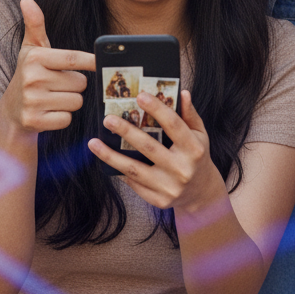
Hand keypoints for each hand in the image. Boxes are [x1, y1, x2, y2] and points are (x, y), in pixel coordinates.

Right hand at [0, 0, 95, 135]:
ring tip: (53, 97)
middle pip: (80, 83)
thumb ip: (35, 24)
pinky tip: (49, 112)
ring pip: (76, 101)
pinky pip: (67, 119)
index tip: (101, 62)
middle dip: (74, 84)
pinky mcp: (34, 121)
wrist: (11, 110)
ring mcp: (32, 101)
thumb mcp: (32, 48)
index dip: (90, 61)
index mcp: (35, 57)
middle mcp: (32, 79)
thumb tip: (27, 0)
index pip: (73, 58)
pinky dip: (63, 117)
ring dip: (70, 101)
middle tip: (58, 84)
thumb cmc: (29, 74)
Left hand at [88, 89, 225, 215]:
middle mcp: (182, 169)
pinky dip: (119, 171)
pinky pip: (134, 183)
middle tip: (108, 119)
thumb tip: (183, 93)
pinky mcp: (159, 200)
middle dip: (126, 131)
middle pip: (148, 147)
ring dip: (110, 156)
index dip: (156, 109)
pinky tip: (106, 159)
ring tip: (93, 143)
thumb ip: (190, 114)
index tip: (140, 95)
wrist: (201, 193)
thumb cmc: (197, 156)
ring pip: (134, 169)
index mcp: (194, 149)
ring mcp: (169, 187)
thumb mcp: (199, 134)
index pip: (173, 125)